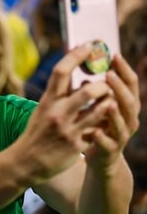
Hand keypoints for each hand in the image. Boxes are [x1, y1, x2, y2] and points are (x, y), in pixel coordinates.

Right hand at [15, 44, 118, 183]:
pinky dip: (106, 122)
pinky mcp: (78, 146)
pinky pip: (99, 130)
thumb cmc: (36, 133)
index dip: (76, 56)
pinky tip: (107, 120)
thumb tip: (75, 75)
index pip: (61, 72)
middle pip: (88, 91)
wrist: (25, 162)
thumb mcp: (42, 110)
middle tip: (106, 83)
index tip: (88, 45)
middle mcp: (57, 113)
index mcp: (47, 101)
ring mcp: (69, 130)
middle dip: (102, 85)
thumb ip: (58, 95)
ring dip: (109, 103)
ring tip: (110, 100)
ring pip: (99, 111)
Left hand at [82, 53, 140, 171]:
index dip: (124, 70)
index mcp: (125, 105)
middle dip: (120, 88)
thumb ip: (95, 90)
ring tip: (108, 101)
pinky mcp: (110, 150)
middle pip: (130, 101)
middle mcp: (128, 119)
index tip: (115, 55)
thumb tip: (84, 66)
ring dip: (115, 112)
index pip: (130, 84)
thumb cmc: (98, 127)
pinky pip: (108, 144)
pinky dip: (101, 137)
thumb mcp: (99, 106)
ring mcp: (120, 135)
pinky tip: (94, 132)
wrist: (100, 158)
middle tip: (110, 74)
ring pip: (123, 123)